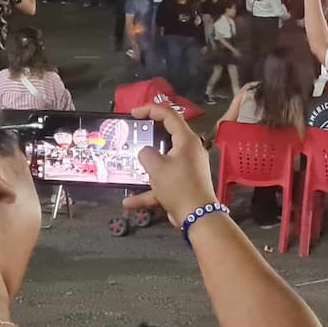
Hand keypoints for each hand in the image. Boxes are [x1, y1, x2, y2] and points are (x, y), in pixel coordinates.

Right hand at [122, 104, 216, 225]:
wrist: (197, 216)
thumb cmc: (179, 187)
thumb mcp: (157, 167)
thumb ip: (146, 154)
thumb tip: (145, 152)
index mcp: (186, 140)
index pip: (169, 115)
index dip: (150, 110)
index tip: (134, 113)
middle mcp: (189, 150)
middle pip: (167, 135)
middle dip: (149, 134)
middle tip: (133, 132)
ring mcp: (187, 167)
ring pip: (163, 161)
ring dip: (146, 166)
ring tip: (130, 164)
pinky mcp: (183, 184)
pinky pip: (163, 182)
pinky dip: (148, 191)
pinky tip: (129, 202)